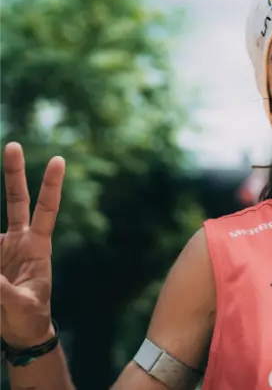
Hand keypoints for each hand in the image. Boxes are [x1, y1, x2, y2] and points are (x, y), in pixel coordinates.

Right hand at [0, 142, 63, 348]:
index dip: (52, 186)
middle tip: (14, 145)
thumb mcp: (20, 305)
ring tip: (5, 270)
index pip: (47, 209)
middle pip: (17, 199)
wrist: (19, 332)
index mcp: (38, 246)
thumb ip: (2, 289)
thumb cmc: (28, 317)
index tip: (60, 160)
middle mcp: (19, 240)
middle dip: (14, 172)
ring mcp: (1, 248)